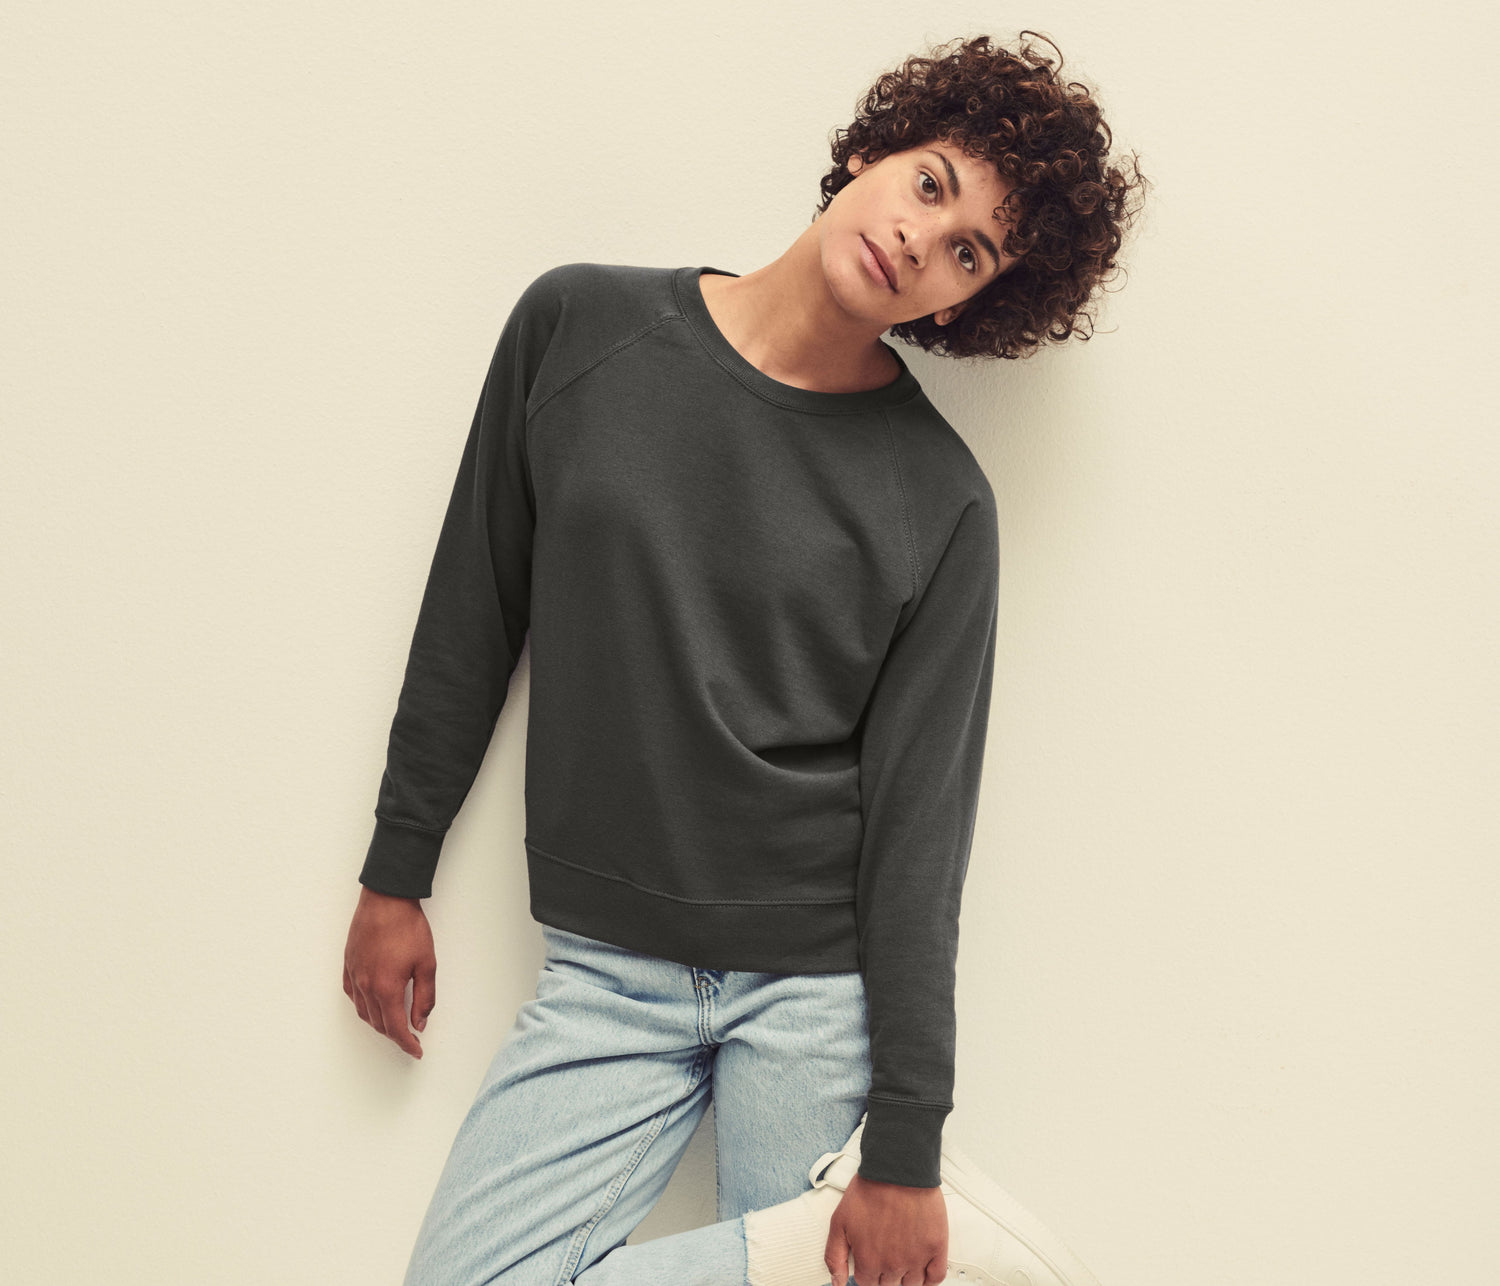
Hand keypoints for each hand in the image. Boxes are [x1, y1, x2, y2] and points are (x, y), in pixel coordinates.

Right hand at [342, 885, 435, 1057]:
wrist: (386, 899)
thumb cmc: (407, 927)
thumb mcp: (426, 964)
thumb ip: (424, 997)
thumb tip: (420, 1022)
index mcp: (386, 989)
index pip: (396, 1028)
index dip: (407, 1044)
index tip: (417, 1050)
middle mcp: (366, 986)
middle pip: (378, 1024)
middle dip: (395, 1036)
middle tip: (410, 1038)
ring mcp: (354, 975)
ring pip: (363, 1012)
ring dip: (379, 1023)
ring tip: (394, 1025)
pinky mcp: (348, 964)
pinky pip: (352, 995)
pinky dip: (363, 1007)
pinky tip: (372, 1005)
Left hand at [826, 1172, 947, 1285]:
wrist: (897, 1170)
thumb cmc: (870, 1190)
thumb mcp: (839, 1222)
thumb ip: (834, 1256)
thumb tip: (836, 1282)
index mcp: (869, 1261)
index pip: (867, 1284)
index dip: (867, 1271)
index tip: (870, 1261)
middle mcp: (893, 1266)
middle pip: (889, 1285)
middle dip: (884, 1272)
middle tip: (885, 1252)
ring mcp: (916, 1259)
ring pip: (911, 1285)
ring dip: (905, 1276)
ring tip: (902, 1257)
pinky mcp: (936, 1248)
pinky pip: (935, 1278)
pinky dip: (929, 1278)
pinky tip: (922, 1269)